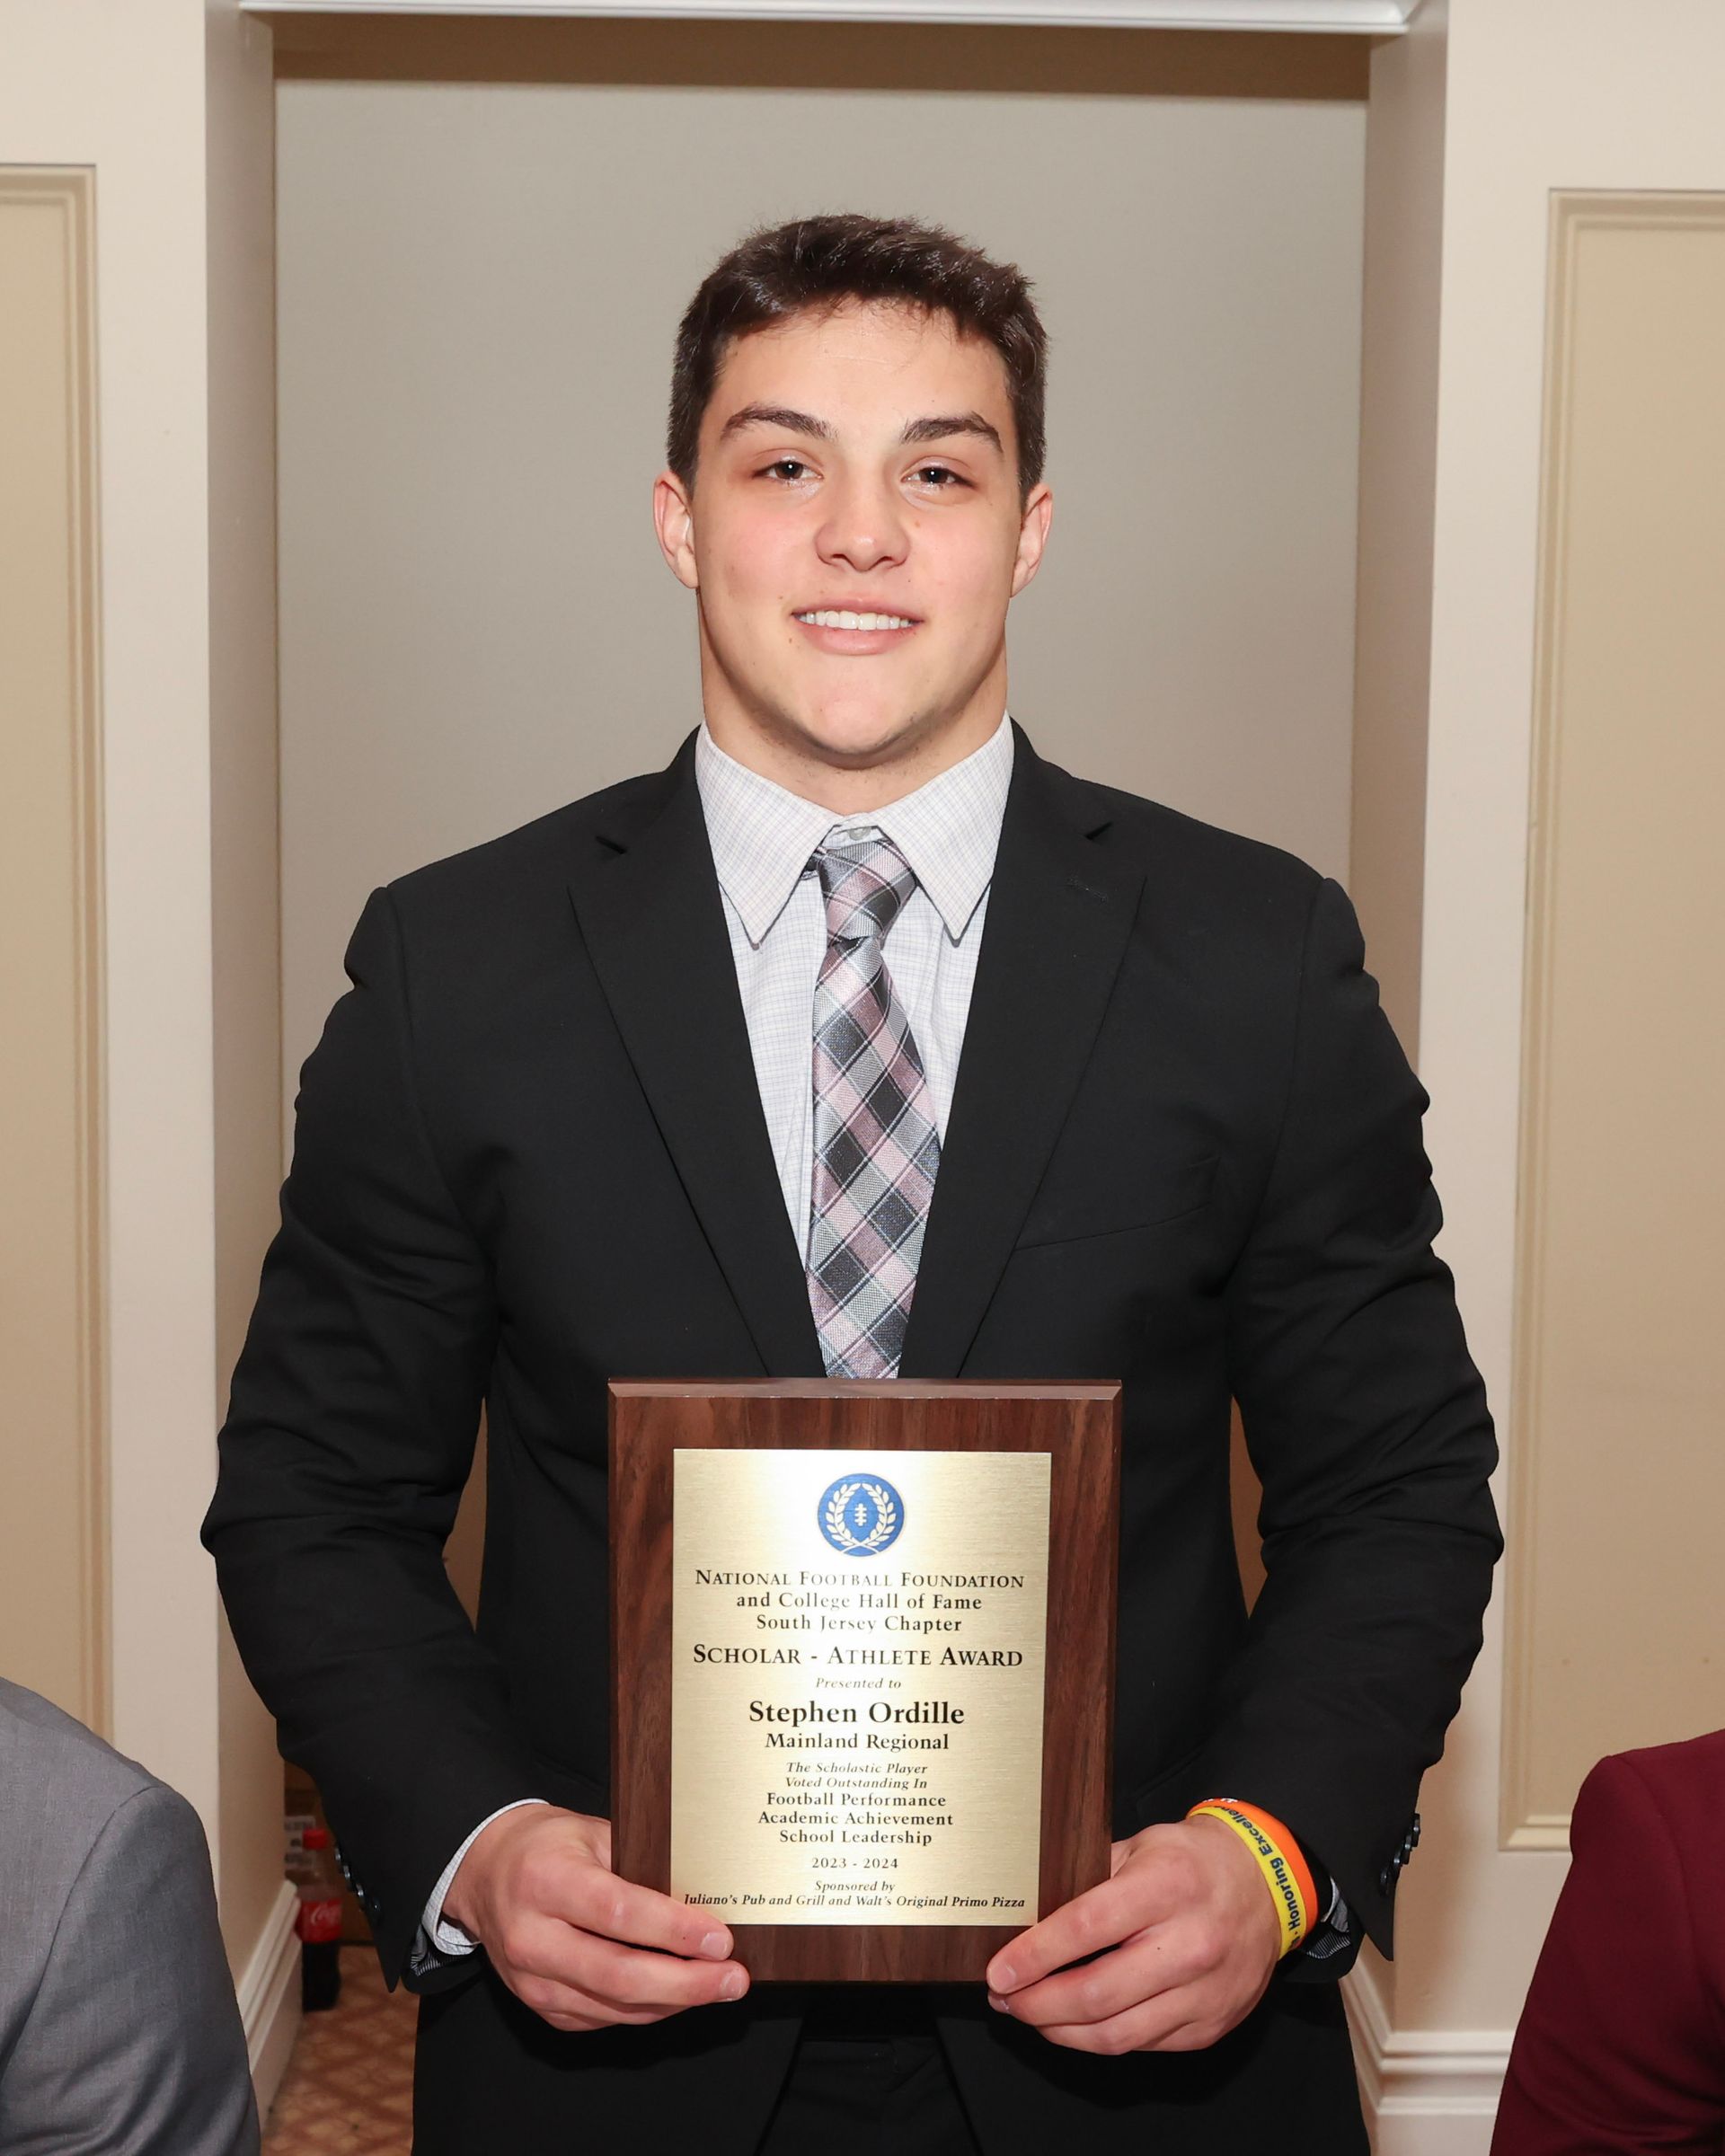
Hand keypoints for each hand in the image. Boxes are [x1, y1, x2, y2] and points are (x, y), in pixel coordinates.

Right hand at [441, 1805, 747, 2031]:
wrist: (487, 1873)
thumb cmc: (547, 1847)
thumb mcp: (591, 1833)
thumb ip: (639, 1863)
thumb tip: (701, 1899)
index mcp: (546, 1881)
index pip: (618, 1912)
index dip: (674, 1930)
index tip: (719, 1939)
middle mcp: (533, 1937)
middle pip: (619, 1975)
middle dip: (686, 1983)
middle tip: (733, 1979)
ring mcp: (533, 1981)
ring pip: (615, 2006)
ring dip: (674, 2001)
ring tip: (719, 1986)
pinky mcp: (540, 2006)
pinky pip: (603, 2019)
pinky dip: (647, 2010)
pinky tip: (677, 1993)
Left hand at [983, 1814, 1279, 2053]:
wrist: (1267, 1886)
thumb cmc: (1195, 1862)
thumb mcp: (1141, 1846)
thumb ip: (1091, 1878)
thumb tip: (1030, 1916)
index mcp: (1167, 1887)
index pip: (1086, 1927)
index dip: (1034, 1955)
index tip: (1000, 1971)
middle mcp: (1189, 1944)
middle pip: (1096, 1994)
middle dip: (1037, 2005)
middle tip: (1006, 1998)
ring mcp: (1204, 1992)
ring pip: (1116, 2034)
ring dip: (1061, 2031)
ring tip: (1033, 2015)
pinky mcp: (1210, 2024)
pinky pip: (1143, 2044)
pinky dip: (1101, 2039)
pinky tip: (1078, 2023)